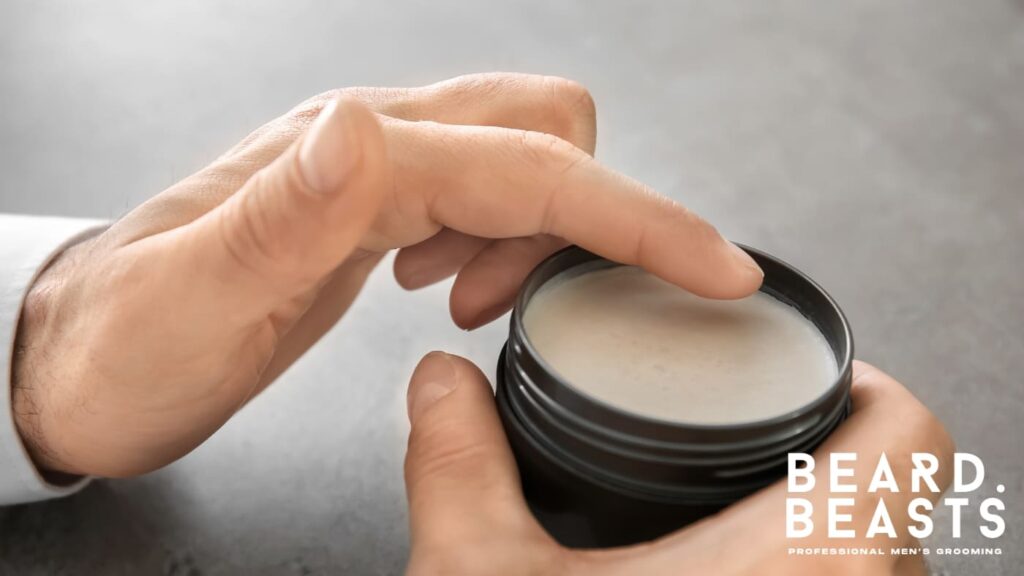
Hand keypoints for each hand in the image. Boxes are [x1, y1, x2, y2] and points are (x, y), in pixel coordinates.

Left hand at [12, 73, 762, 477]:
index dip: (635, 216)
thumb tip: (361, 128)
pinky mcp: (373, 209)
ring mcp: (373, 174)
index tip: (713, 266)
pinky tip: (448, 290)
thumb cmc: (125, 345)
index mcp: (346, 165)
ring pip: (522, 161)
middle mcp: (368, 149)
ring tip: (468, 307)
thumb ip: (282, 212)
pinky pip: (481, 197)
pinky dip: (502, 243)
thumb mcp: (190, 297)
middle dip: (591, 216)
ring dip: (540, 234)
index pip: (529, 170)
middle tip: (525, 305)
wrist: (78, 360)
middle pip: (544, 129)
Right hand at [403, 355, 953, 575]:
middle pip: (899, 511)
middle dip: (834, 469)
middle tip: (762, 447)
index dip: (869, 391)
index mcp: (799, 569)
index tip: (816, 383)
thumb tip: (441, 385)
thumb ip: (460, 464)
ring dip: (830, 541)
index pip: (911, 438)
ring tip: (748, 519)